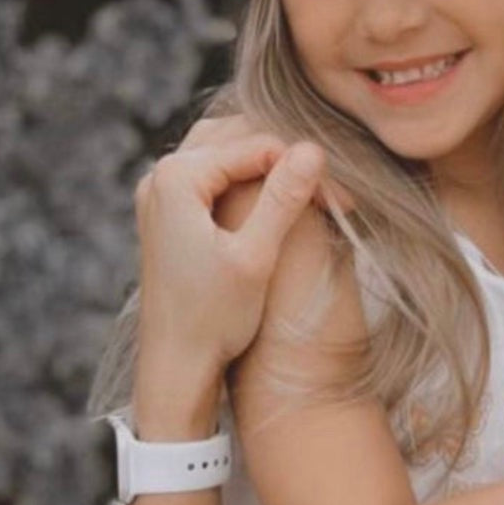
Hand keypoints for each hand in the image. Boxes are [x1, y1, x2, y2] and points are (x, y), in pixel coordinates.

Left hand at [134, 135, 325, 383]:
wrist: (175, 368)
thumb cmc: (212, 319)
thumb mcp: (255, 257)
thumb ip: (283, 198)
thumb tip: (314, 149)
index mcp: (177, 178)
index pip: (257, 144)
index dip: (305, 168)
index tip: (343, 201)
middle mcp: (160, 176)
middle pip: (238, 137)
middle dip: (287, 158)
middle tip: (332, 194)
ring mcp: (160, 193)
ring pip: (226, 151)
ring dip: (268, 165)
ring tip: (309, 194)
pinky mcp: (167, 211)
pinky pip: (213, 173)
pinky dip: (247, 179)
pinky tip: (277, 202)